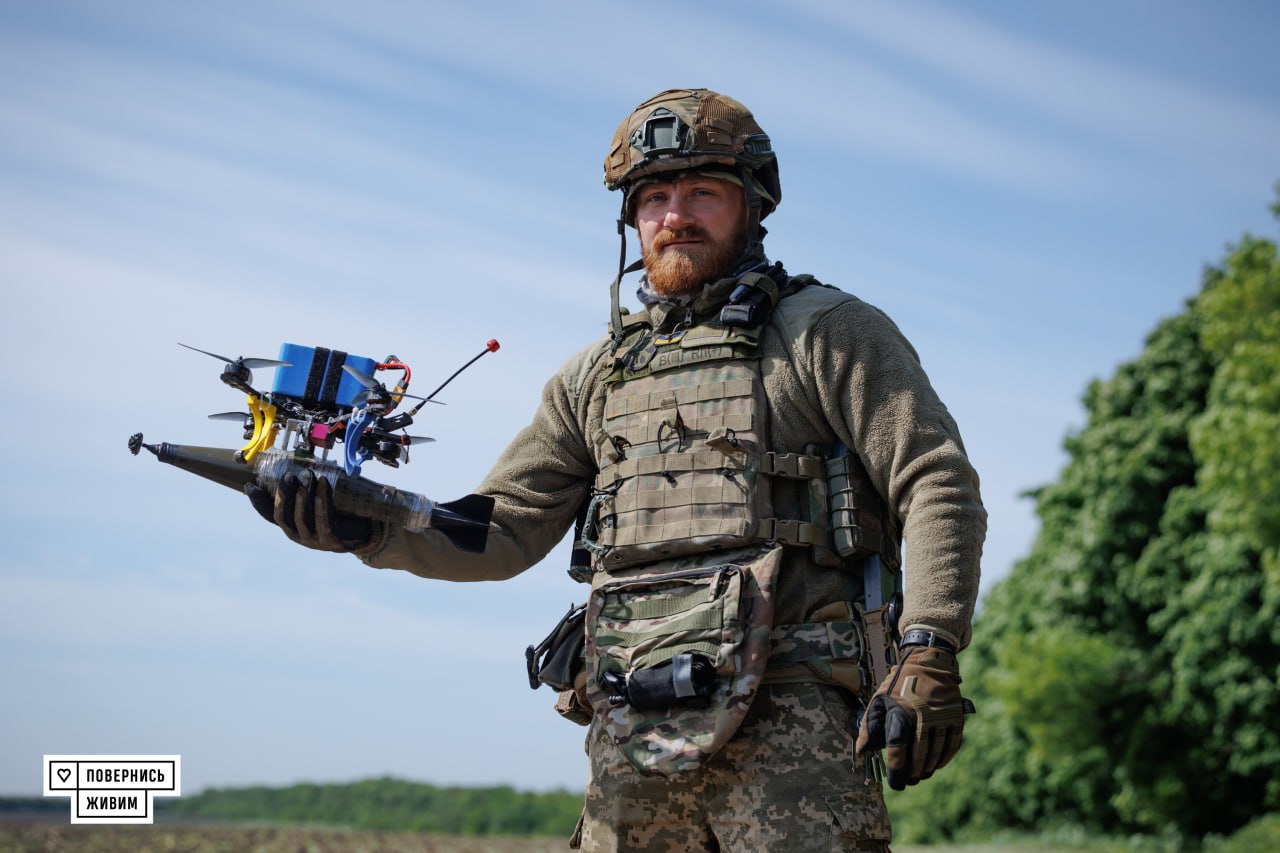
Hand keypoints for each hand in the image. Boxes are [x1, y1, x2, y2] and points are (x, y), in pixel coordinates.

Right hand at [245, 469, 374, 552]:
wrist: (359, 533)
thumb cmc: (332, 516)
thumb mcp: (313, 504)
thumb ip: (299, 493)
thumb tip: (288, 468)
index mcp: (290, 526)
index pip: (269, 516)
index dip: (258, 502)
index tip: (250, 485)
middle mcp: (297, 535)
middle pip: (283, 516)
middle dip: (284, 495)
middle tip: (288, 475)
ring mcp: (313, 540)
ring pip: (302, 518)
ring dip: (304, 496)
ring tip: (306, 477)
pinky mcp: (331, 540)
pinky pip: (324, 520)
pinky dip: (322, 501)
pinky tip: (323, 485)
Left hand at [855, 644, 973, 789]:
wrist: (929, 661)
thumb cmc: (900, 684)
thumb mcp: (879, 699)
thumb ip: (870, 726)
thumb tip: (862, 752)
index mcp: (901, 713)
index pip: (898, 750)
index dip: (896, 771)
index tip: (895, 783)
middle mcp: (923, 717)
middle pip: (919, 757)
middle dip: (912, 774)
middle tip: (908, 782)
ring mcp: (942, 717)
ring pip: (936, 754)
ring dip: (928, 769)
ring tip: (920, 775)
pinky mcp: (956, 717)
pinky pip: (952, 746)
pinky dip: (944, 759)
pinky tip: (936, 765)